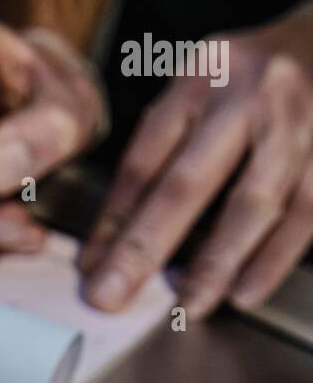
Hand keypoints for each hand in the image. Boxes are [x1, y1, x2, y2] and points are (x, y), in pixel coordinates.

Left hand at [81, 3, 312, 316]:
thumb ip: (160, 156)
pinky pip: (305, 213)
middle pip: (188, 181)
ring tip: (188, 305)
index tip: (91, 269)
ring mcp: (300, 121)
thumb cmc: (257, 81)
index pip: (146, 158)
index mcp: (202, 76)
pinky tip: (245, 291)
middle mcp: (250, 93)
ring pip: (253, 203)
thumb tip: (107, 246)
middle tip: (111, 295)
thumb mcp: (202, 92)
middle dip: (145, 246)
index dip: (114, 220)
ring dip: (216, 262)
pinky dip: (272, 259)